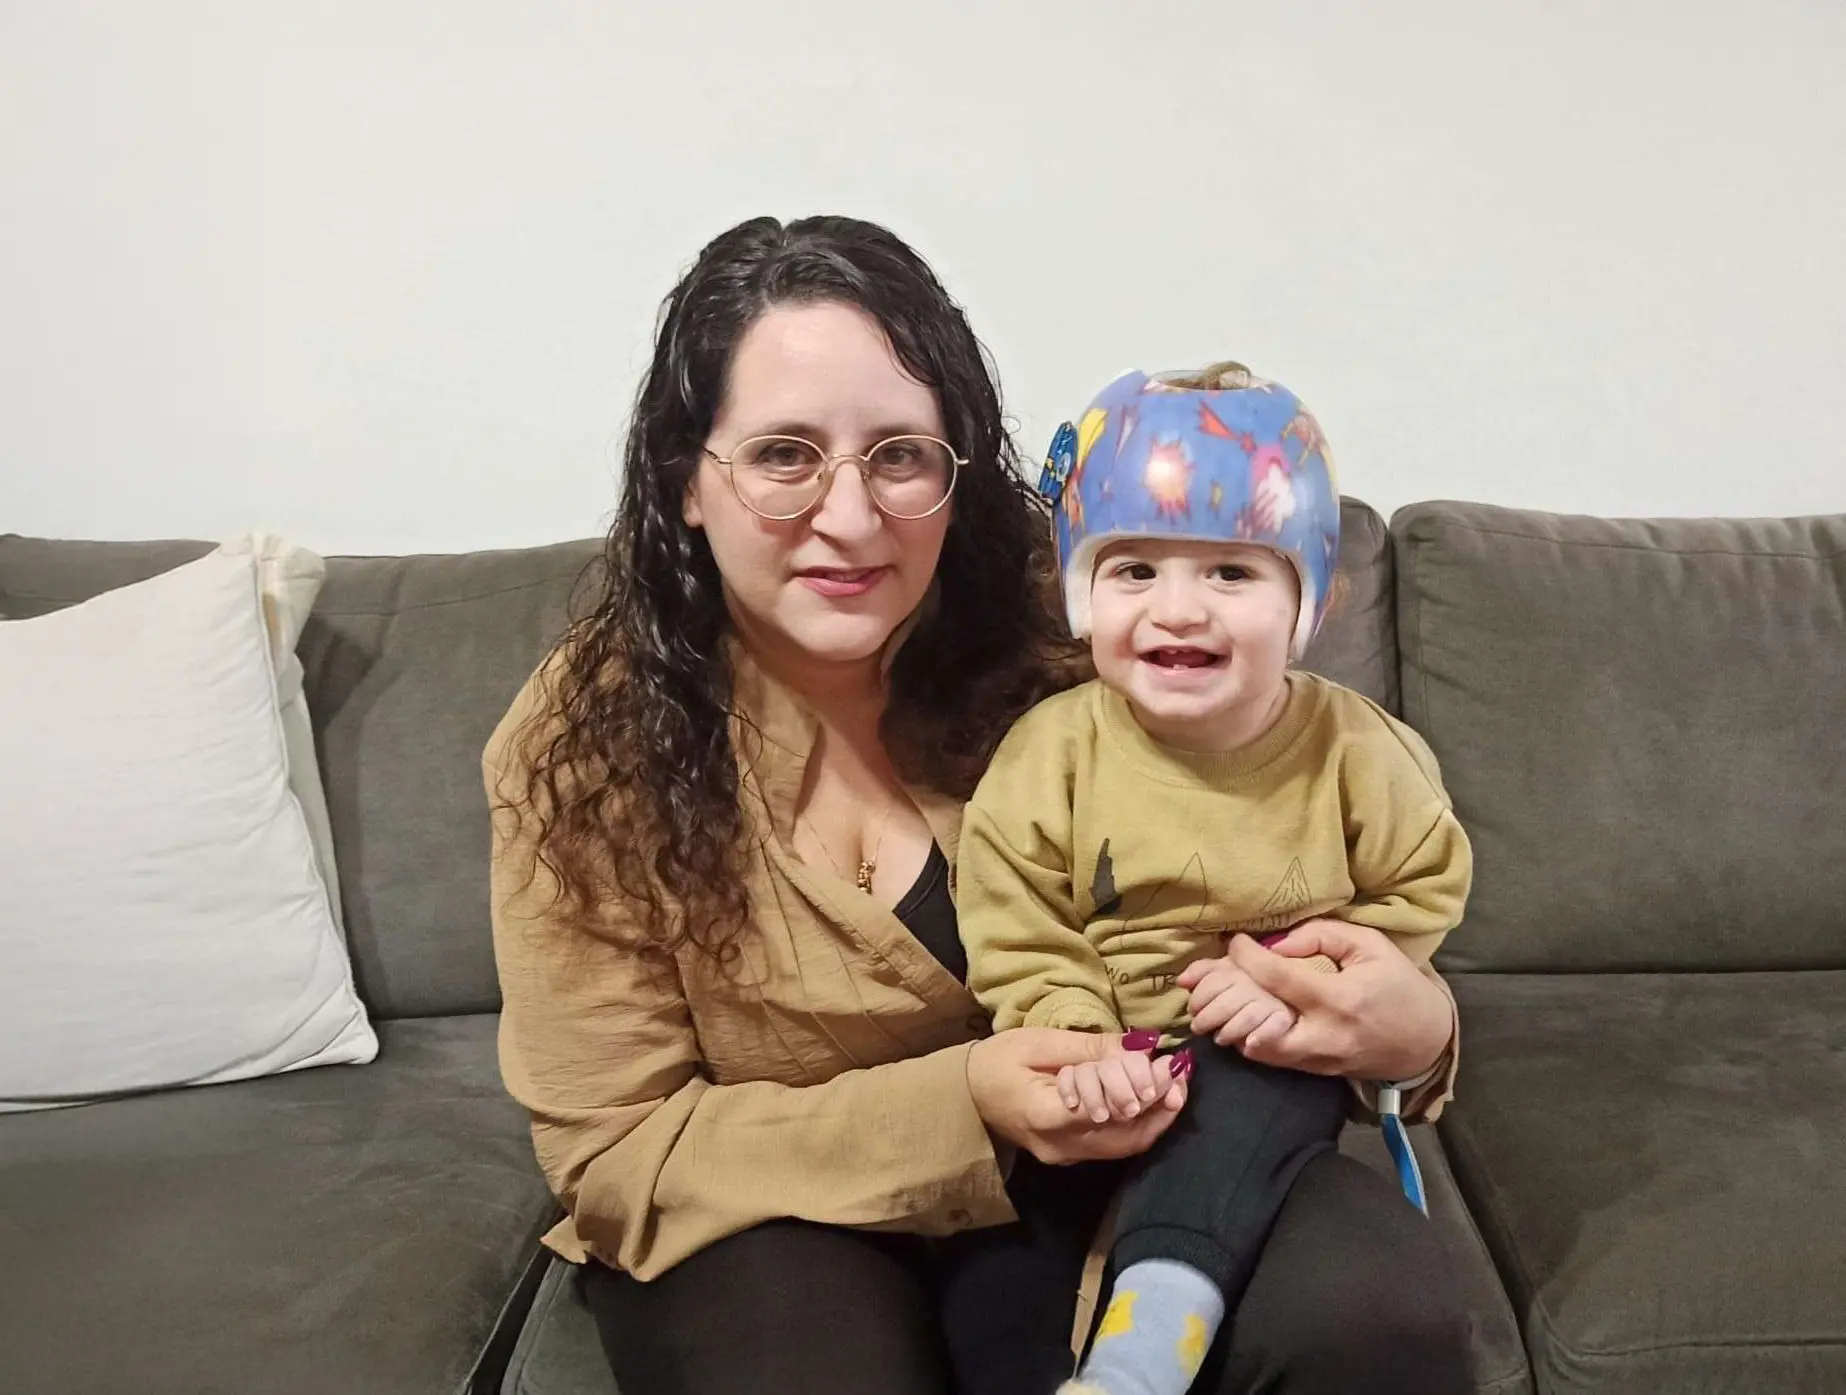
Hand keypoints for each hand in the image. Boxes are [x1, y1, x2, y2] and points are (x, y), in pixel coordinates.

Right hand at [968, 1028, 1188, 1164]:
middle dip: (1160, 1106)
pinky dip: (1137, 1122)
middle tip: (1181, 1073)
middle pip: (1125, 1136)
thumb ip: (1091, 1049)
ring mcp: (1066, 1155)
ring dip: (1155, 1117)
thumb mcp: (1040, 1043)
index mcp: (1046, 1116)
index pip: (1108, 1110)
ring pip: (1124, 1145)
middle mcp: (1060, 1146)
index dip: (1145, 1089)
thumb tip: (1141, 1045)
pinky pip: (1112, 1143)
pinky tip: (1153, 1098)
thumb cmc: (997, 1061)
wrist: (963, 1095)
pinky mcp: (1070, 1154)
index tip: (1169, 1063)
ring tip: (1176, 1084)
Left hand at [1177, 920, 1452, 1080]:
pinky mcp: (1317, 1072)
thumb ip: (1321, 936)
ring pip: (1259, 1050)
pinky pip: (1274, 1058)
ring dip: (1236, 1024)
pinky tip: (1249, 1016)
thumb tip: (1274, 944)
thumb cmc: (1399, 985)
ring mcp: (1320, 1060)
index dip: (1247, 956)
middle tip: (1218, 978)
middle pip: (1256, 1027)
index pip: (1277, 977)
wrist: (1427, 1040)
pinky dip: (1254, 1038)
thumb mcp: (1371, 945)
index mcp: (1339, 1000)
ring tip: (1228, 996)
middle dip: (1228, 1004)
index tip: (1233, 940)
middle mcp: (1324, 1036)